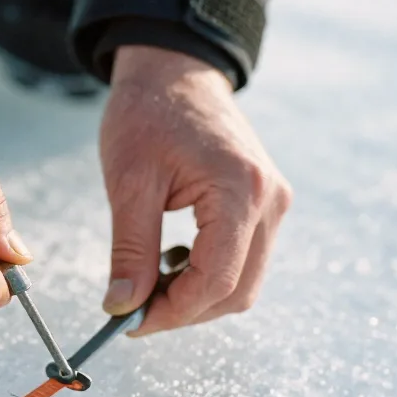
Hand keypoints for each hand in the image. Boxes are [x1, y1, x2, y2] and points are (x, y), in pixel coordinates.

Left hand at [100, 47, 291, 333]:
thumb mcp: (129, 182)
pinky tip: (170, 262)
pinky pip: (245, 259)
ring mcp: (274, 203)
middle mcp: (270, 201)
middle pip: (238, 291)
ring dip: (197, 295)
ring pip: (245, 281)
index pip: (217, 280)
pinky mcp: (266, 204)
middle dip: (185, 310)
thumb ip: (130, 249)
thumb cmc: (147, 115)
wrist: (174, 72)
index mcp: (241, 190)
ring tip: (148, 282)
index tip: (129, 323)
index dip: (173, 312)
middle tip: (134, 310)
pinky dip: (209, 274)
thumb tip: (122, 307)